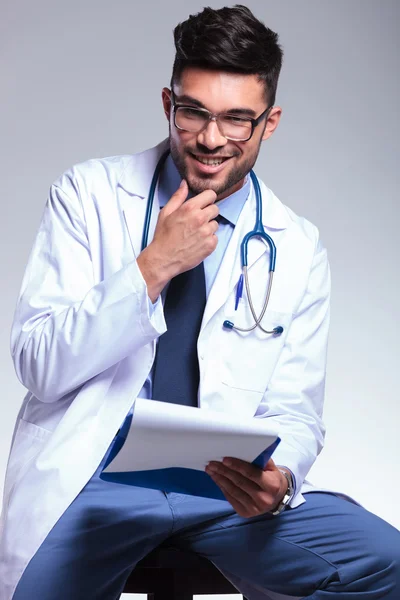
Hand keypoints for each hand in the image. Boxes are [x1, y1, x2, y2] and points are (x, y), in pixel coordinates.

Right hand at [137, 180, 218, 300]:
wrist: (163, 259)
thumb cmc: (163, 237)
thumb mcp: (166, 213)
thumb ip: (178, 197)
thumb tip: (185, 184)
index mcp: (190, 208)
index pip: (211, 195)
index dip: (207, 199)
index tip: (204, 203)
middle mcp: (200, 219)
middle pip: (215, 209)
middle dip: (208, 213)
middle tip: (197, 221)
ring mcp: (207, 233)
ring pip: (215, 224)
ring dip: (208, 227)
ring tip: (195, 233)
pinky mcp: (210, 245)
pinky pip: (215, 237)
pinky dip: (208, 240)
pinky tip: (197, 242)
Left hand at [205, 457, 288, 517]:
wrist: (276, 497)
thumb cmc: (272, 478)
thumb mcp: (271, 467)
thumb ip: (261, 459)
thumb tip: (245, 450)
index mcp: (272, 485)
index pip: (251, 474)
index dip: (237, 466)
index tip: (225, 459)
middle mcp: (264, 499)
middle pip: (240, 482)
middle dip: (224, 471)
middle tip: (212, 463)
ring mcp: (254, 508)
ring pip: (233, 491)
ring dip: (220, 479)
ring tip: (211, 470)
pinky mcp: (246, 513)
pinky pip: (231, 498)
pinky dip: (222, 488)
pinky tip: (216, 479)